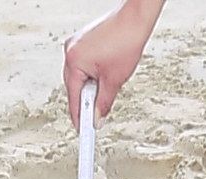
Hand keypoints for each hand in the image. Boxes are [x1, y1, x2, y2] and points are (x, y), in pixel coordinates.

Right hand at [63, 0, 164, 128]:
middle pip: (74, 87)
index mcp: (74, 62)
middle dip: (86, 101)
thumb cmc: (126, 41)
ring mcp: (75, 44)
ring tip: (106, 87)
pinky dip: (91, 74)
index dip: (79, 117)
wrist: (135, 18)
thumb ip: (103, 103)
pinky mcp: (82, 40)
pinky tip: (104, 75)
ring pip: (79, 75)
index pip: (73, 98)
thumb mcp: (114, 81)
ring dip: (90, 86)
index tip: (83, 132)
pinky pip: (82, 64)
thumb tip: (97, 118)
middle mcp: (70, 52)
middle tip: (96, 116)